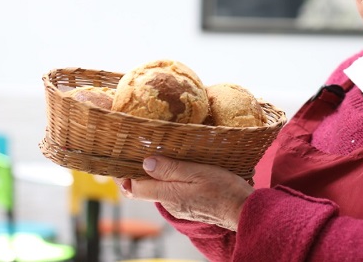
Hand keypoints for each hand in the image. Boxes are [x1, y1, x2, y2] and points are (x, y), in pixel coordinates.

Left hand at [115, 156, 253, 231]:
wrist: (244, 210)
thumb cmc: (225, 189)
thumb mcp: (198, 172)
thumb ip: (171, 169)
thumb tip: (145, 163)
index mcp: (168, 194)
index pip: (133, 187)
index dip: (122, 173)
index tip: (118, 157)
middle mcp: (169, 203)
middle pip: (142, 189)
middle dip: (134, 173)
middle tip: (132, 152)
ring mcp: (179, 206)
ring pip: (157, 189)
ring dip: (152, 175)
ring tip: (153, 153)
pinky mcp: (189, 206)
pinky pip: (170, 191)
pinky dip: (166, 179)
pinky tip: (174, 167)